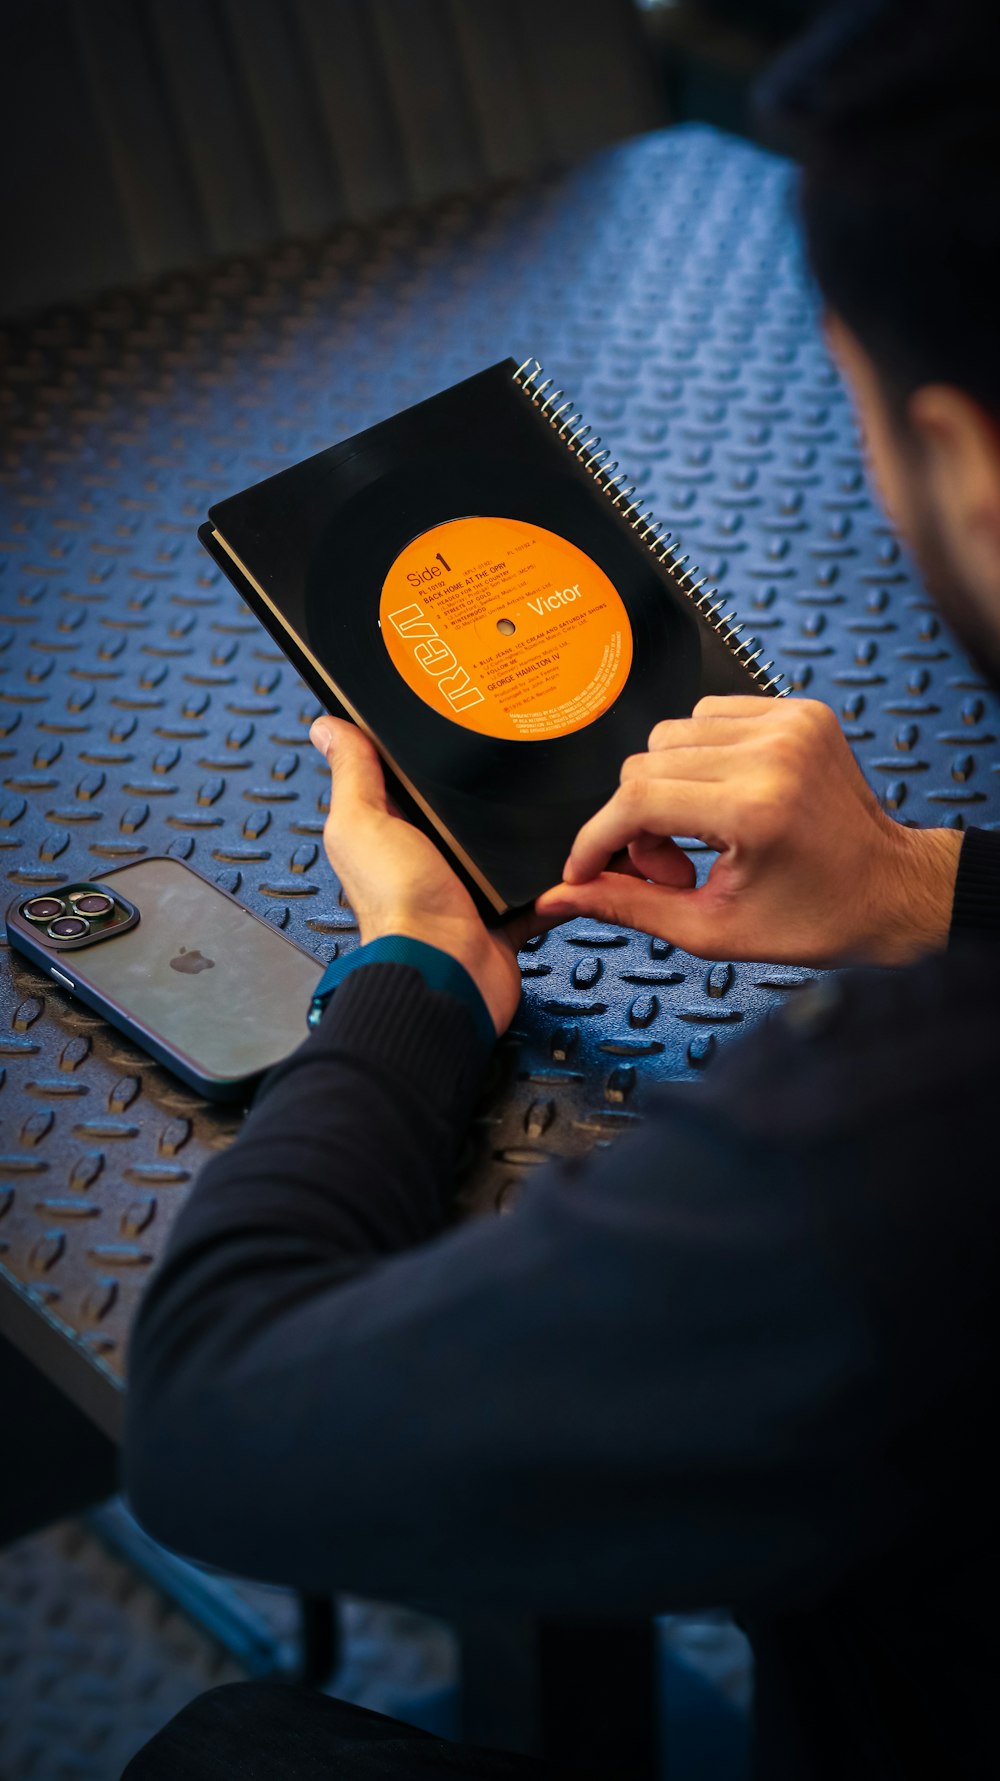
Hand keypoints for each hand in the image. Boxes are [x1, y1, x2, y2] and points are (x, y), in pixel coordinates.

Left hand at [311, 717, 534, 1034]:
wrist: (449, 969)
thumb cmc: (400, 905)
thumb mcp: (364, 823)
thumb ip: (353, 775)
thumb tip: (327, 726)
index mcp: (389, 832)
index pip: (407, 780)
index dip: (423, 751)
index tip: (453, 714)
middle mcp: (426, 859)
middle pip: (461, 809)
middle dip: (486, 787)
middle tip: (514, 745)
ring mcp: (466, 887)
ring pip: (502, 845)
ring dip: (521, 829)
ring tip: (547, 792)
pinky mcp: (503, 913)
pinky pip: (535, 889)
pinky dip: (552, 877)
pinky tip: (567, 853)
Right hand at [535, 697, 962, 966]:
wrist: (894, 891)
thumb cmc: (818, 918)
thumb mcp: (714, 930)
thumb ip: (629, 906)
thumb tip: (560, 896)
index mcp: (755, 808)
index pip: (637, 800)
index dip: (597, 839)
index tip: (583, 870)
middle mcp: (772, 753)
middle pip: (644, 765)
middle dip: (637, 823)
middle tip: (670, 870)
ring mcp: (789, 724)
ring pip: (670, 736)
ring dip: (666, 787)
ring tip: (699, 838)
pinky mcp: (800, 710)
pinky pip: (711, 716)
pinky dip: (700, 759)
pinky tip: (724, 802)